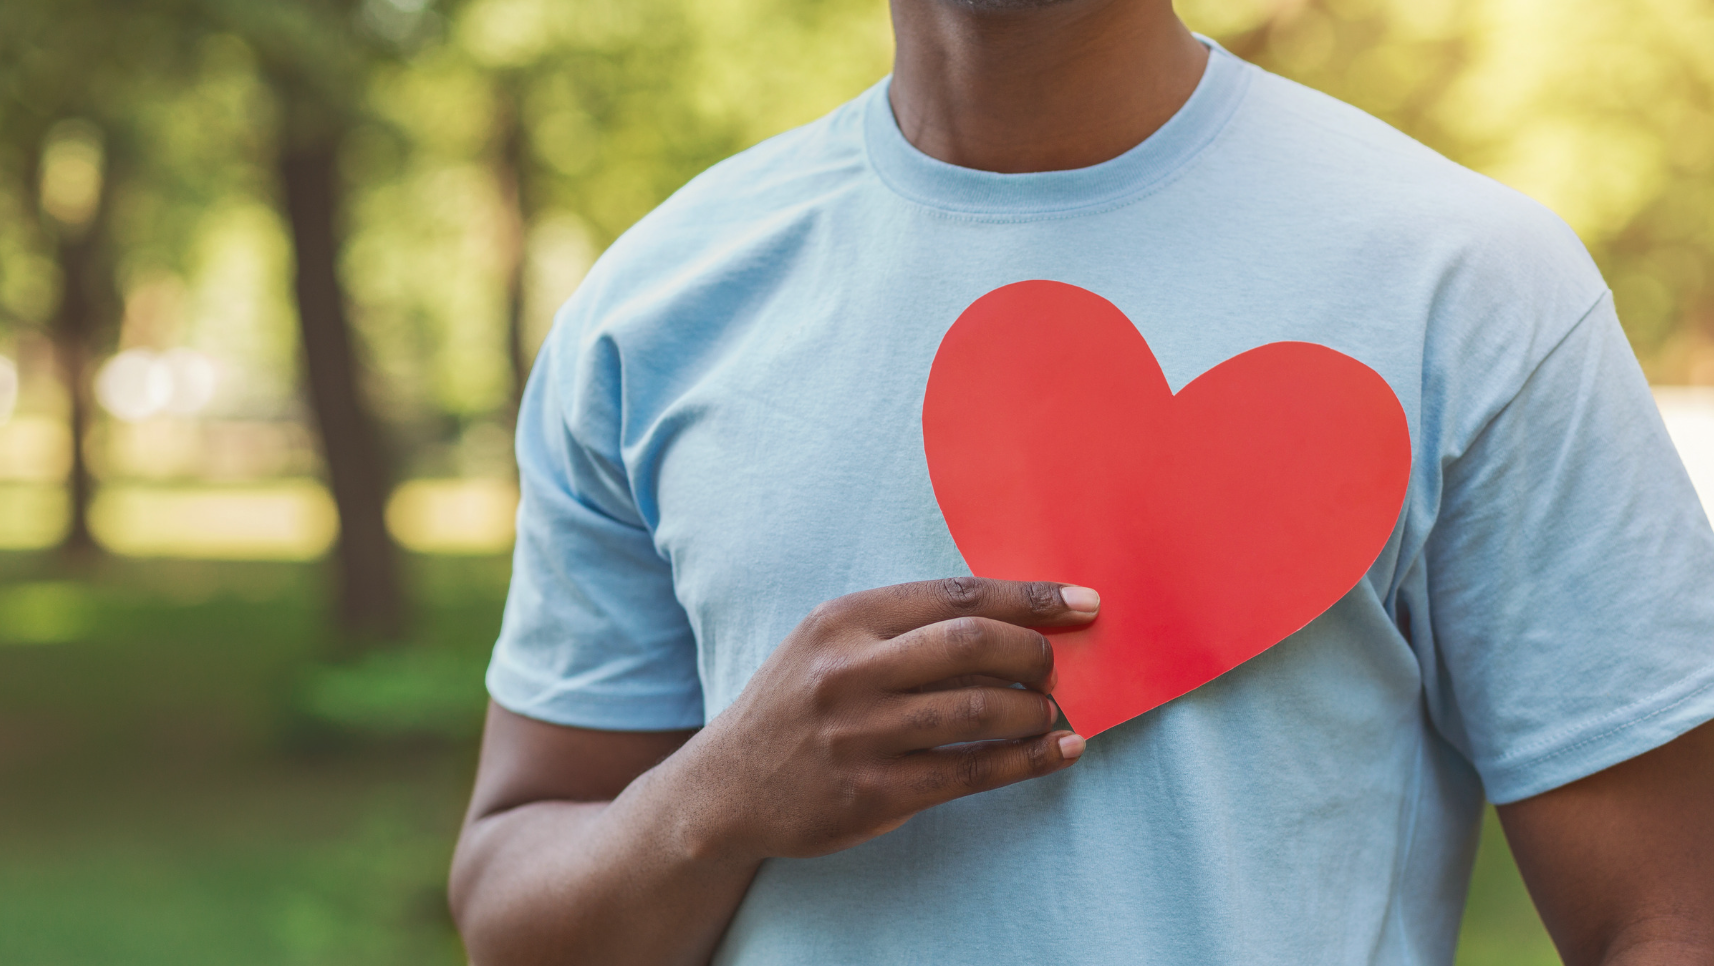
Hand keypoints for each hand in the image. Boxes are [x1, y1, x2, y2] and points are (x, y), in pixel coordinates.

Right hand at [665, 576, 1098, 861]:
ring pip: (980, 710)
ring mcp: (860, 735)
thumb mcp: (829, 643)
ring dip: (1036, 710)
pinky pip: (972, 771)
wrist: (728, 786)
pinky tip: (1060, 752)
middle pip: (972, 644)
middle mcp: (849, 671)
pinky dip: (1028, 760)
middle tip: (1056, 667)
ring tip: (1052, 712)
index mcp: (843, 620)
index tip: (1083, 603)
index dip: (1030, 597)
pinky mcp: (873, 793)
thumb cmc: (798, 703)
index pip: (956, 595)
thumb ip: (904, 628)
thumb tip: (1014, 621)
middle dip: (1035, 652)